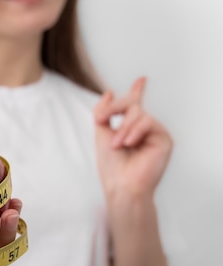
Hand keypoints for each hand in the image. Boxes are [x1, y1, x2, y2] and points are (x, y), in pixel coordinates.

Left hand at [93, 77, 172, 199]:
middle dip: (114, 108)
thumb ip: (104, 113)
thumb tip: (108, 92)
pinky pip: (149, 121)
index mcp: (129, 128)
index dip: (137, 91)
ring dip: (123, 127)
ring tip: (118, 145)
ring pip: (138, 112)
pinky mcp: (164, 139)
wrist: (122, 185)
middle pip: (131, 104)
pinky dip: (135, 131)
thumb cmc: (111, 166)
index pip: (134, 105)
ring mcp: (154, 133)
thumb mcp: (102, 134)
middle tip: (102, 120)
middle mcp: (143, 129)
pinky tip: (129, 143)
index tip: (141, 80)